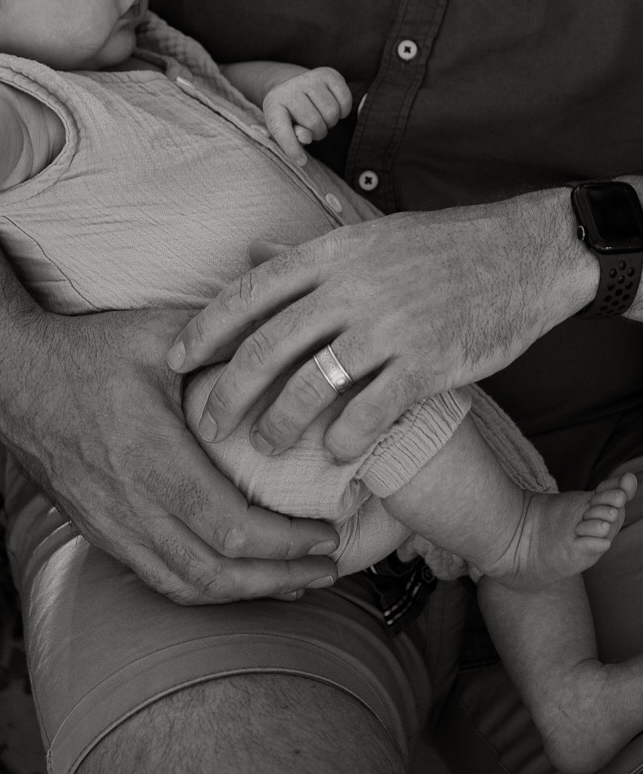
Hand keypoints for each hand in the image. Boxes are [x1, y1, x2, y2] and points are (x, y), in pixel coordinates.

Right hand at [0, 303, 339, 602]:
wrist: (17, 383)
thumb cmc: (91, 353)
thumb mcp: (160, 334)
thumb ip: (224, 338)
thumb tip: (289, 337)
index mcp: (151, 458)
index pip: (227, 525)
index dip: (282, 543)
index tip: (326, 533)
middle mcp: (131, 505)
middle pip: (213, 571)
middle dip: (279, 578)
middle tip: (328, 567)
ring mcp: (114, 526)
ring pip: (186, 584)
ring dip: (248, 592)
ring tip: (298, 580)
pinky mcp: (104, 532)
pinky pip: (160, 577)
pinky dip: (208, 587)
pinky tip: (243, 578)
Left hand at [168, 194, 595, 463]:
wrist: (526, 254)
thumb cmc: (448, 246)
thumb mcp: (375, 235)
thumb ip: (315, 256)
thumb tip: (253, 259)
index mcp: (337, 251)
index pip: (252, 293)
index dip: (206, 330)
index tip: (177, 361)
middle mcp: (355, 287)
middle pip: (267, 349)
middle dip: (228, 392)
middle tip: (209, 423)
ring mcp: (391, 326)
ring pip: (309, 387)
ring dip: (279, 425)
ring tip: (267, 446)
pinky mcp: (427, 363)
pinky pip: (367, 413)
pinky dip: (342, 439)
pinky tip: (335, 453)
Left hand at [262, 67, 352, 166]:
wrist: (296, 86)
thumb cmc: (290, 115)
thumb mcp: (284, 129)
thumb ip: (291, 139)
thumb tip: (305, 138)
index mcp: (273, 104)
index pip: (281, 129)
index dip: (291, 147)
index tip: (301, 162)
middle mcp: (290, 88)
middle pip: (314, 123)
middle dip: (318, 133)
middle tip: (314, 129)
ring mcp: (310, 78)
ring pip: (332, 113)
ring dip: (331, 122)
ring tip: (322, 118)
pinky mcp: (329, 73)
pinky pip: (345, 100)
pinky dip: (343, 111)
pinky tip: (335, 108)